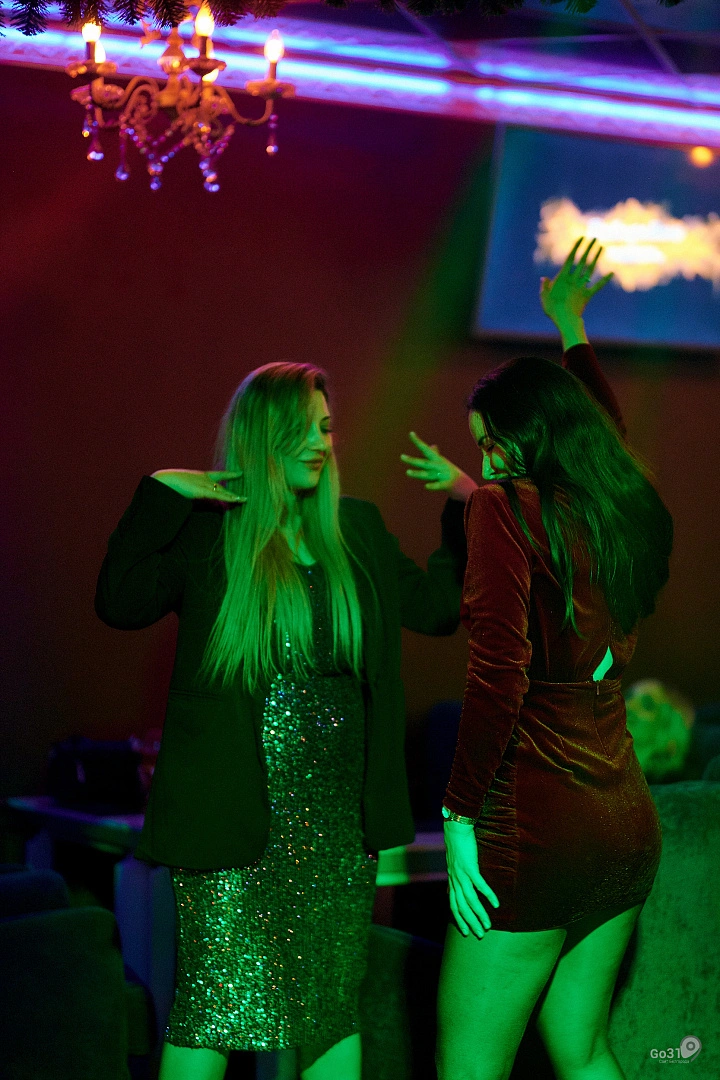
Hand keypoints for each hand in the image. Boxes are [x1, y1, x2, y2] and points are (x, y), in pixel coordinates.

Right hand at [151, 470, 245, 501]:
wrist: (162, 481)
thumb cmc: (168, 484)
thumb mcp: (181, 486)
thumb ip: (188, 490)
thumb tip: (189, 495)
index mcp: (200, 476)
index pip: (218, 474)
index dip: (230, 474)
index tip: (240, 473)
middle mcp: (204, 479)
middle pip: (223, 484)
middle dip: (236, 488)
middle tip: (246, 490)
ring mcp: (203, 484)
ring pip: (223, 491)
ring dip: (234, 496)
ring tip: (245, 499)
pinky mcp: (202, 491)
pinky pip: (219, 495)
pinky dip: (229, 497)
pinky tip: (238, 499)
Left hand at [401, 432, 477, 501]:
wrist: (466, 485)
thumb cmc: (452, 474)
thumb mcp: (444, 464)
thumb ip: (436, 455)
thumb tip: (432, 446)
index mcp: (438, 460)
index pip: (426, 450)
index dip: (418, 442)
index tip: (411, 433)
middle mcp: (440, 466)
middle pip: (424, 463)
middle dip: (413, 460)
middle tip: (401, 457)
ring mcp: (444, 475)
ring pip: (428, 474)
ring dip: (418, 473)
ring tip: (407, 472)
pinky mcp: (448, 484)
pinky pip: (439, 485)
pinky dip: (433, 486)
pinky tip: (426, 486)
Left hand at [444, 819, 498, 938]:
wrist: (455, 829)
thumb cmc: (457, 846)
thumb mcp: (454, 865)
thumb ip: (457, 878)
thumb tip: (457, 888)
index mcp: (452, 881)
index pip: (453, 906)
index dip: (459, 920)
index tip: (466, 932)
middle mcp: (455, 880)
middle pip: (462, 907)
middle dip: (470, 922)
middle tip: (480, 935)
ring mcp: (462, 874)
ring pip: (470, 900)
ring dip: (479, 914)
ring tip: (487, 925)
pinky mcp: (470, 867)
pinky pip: (480, 885)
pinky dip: (488, 895)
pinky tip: (496, 903)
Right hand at [540, 237, 612, 348]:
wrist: (565, 320)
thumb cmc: (552, 310)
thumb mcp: (544, 297)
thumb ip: (544, 287)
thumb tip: (543, 278)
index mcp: (562, 277)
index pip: (570, 259)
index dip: (576, 247)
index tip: (581, 238)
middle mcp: (573, 279)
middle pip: (582, 261)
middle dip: (588, 248)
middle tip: (594, 238)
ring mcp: (581, 286)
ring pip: (590, 269)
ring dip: (596, 258)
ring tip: (601, 248)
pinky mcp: (587, 295)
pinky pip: (597, 286)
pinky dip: (604, 280)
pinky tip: (612, 273)